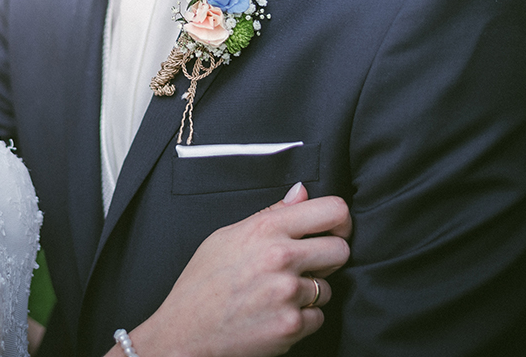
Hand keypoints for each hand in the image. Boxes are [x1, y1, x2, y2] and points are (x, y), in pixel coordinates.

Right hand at [124, 184, 350, 356]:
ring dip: (310, 293)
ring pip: (328, 288)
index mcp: (266, 229)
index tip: (333, 230)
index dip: (339, 221)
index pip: (333, 210)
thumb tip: (301, 192)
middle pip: (341, 250)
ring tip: (277, 294)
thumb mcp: (227, 236)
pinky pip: (318, 318)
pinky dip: (301, 319)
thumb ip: (271, 213)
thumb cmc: (202, 283)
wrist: (184, 332)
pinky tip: (274, 314)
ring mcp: (288, 293)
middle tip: (306, 266)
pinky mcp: (291, 325)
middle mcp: (280, 257)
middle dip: (327, 259)